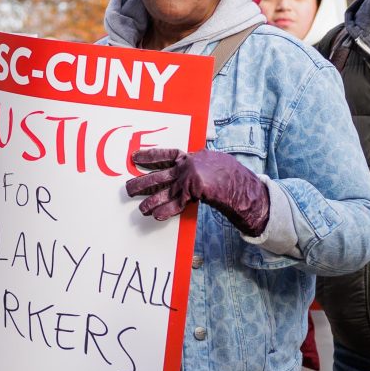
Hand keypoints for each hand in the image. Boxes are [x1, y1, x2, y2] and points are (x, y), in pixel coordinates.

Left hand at [123, 147, 269, 235]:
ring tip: (140, 209)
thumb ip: (198, 163)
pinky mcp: (192, 193)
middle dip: (142, 183)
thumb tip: (189, 165)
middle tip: (127, 188)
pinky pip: (176, 204)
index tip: (134, 157)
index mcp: (190, 157)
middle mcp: (185, 167)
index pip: (165, 154)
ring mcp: (188, 180)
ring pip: (163, 191)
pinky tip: (155, 216)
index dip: (149, 156)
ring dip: (150, 201)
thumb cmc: (230, 173)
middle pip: (158, 175)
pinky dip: (166, 211)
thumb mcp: (212, 161)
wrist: (241, 183)